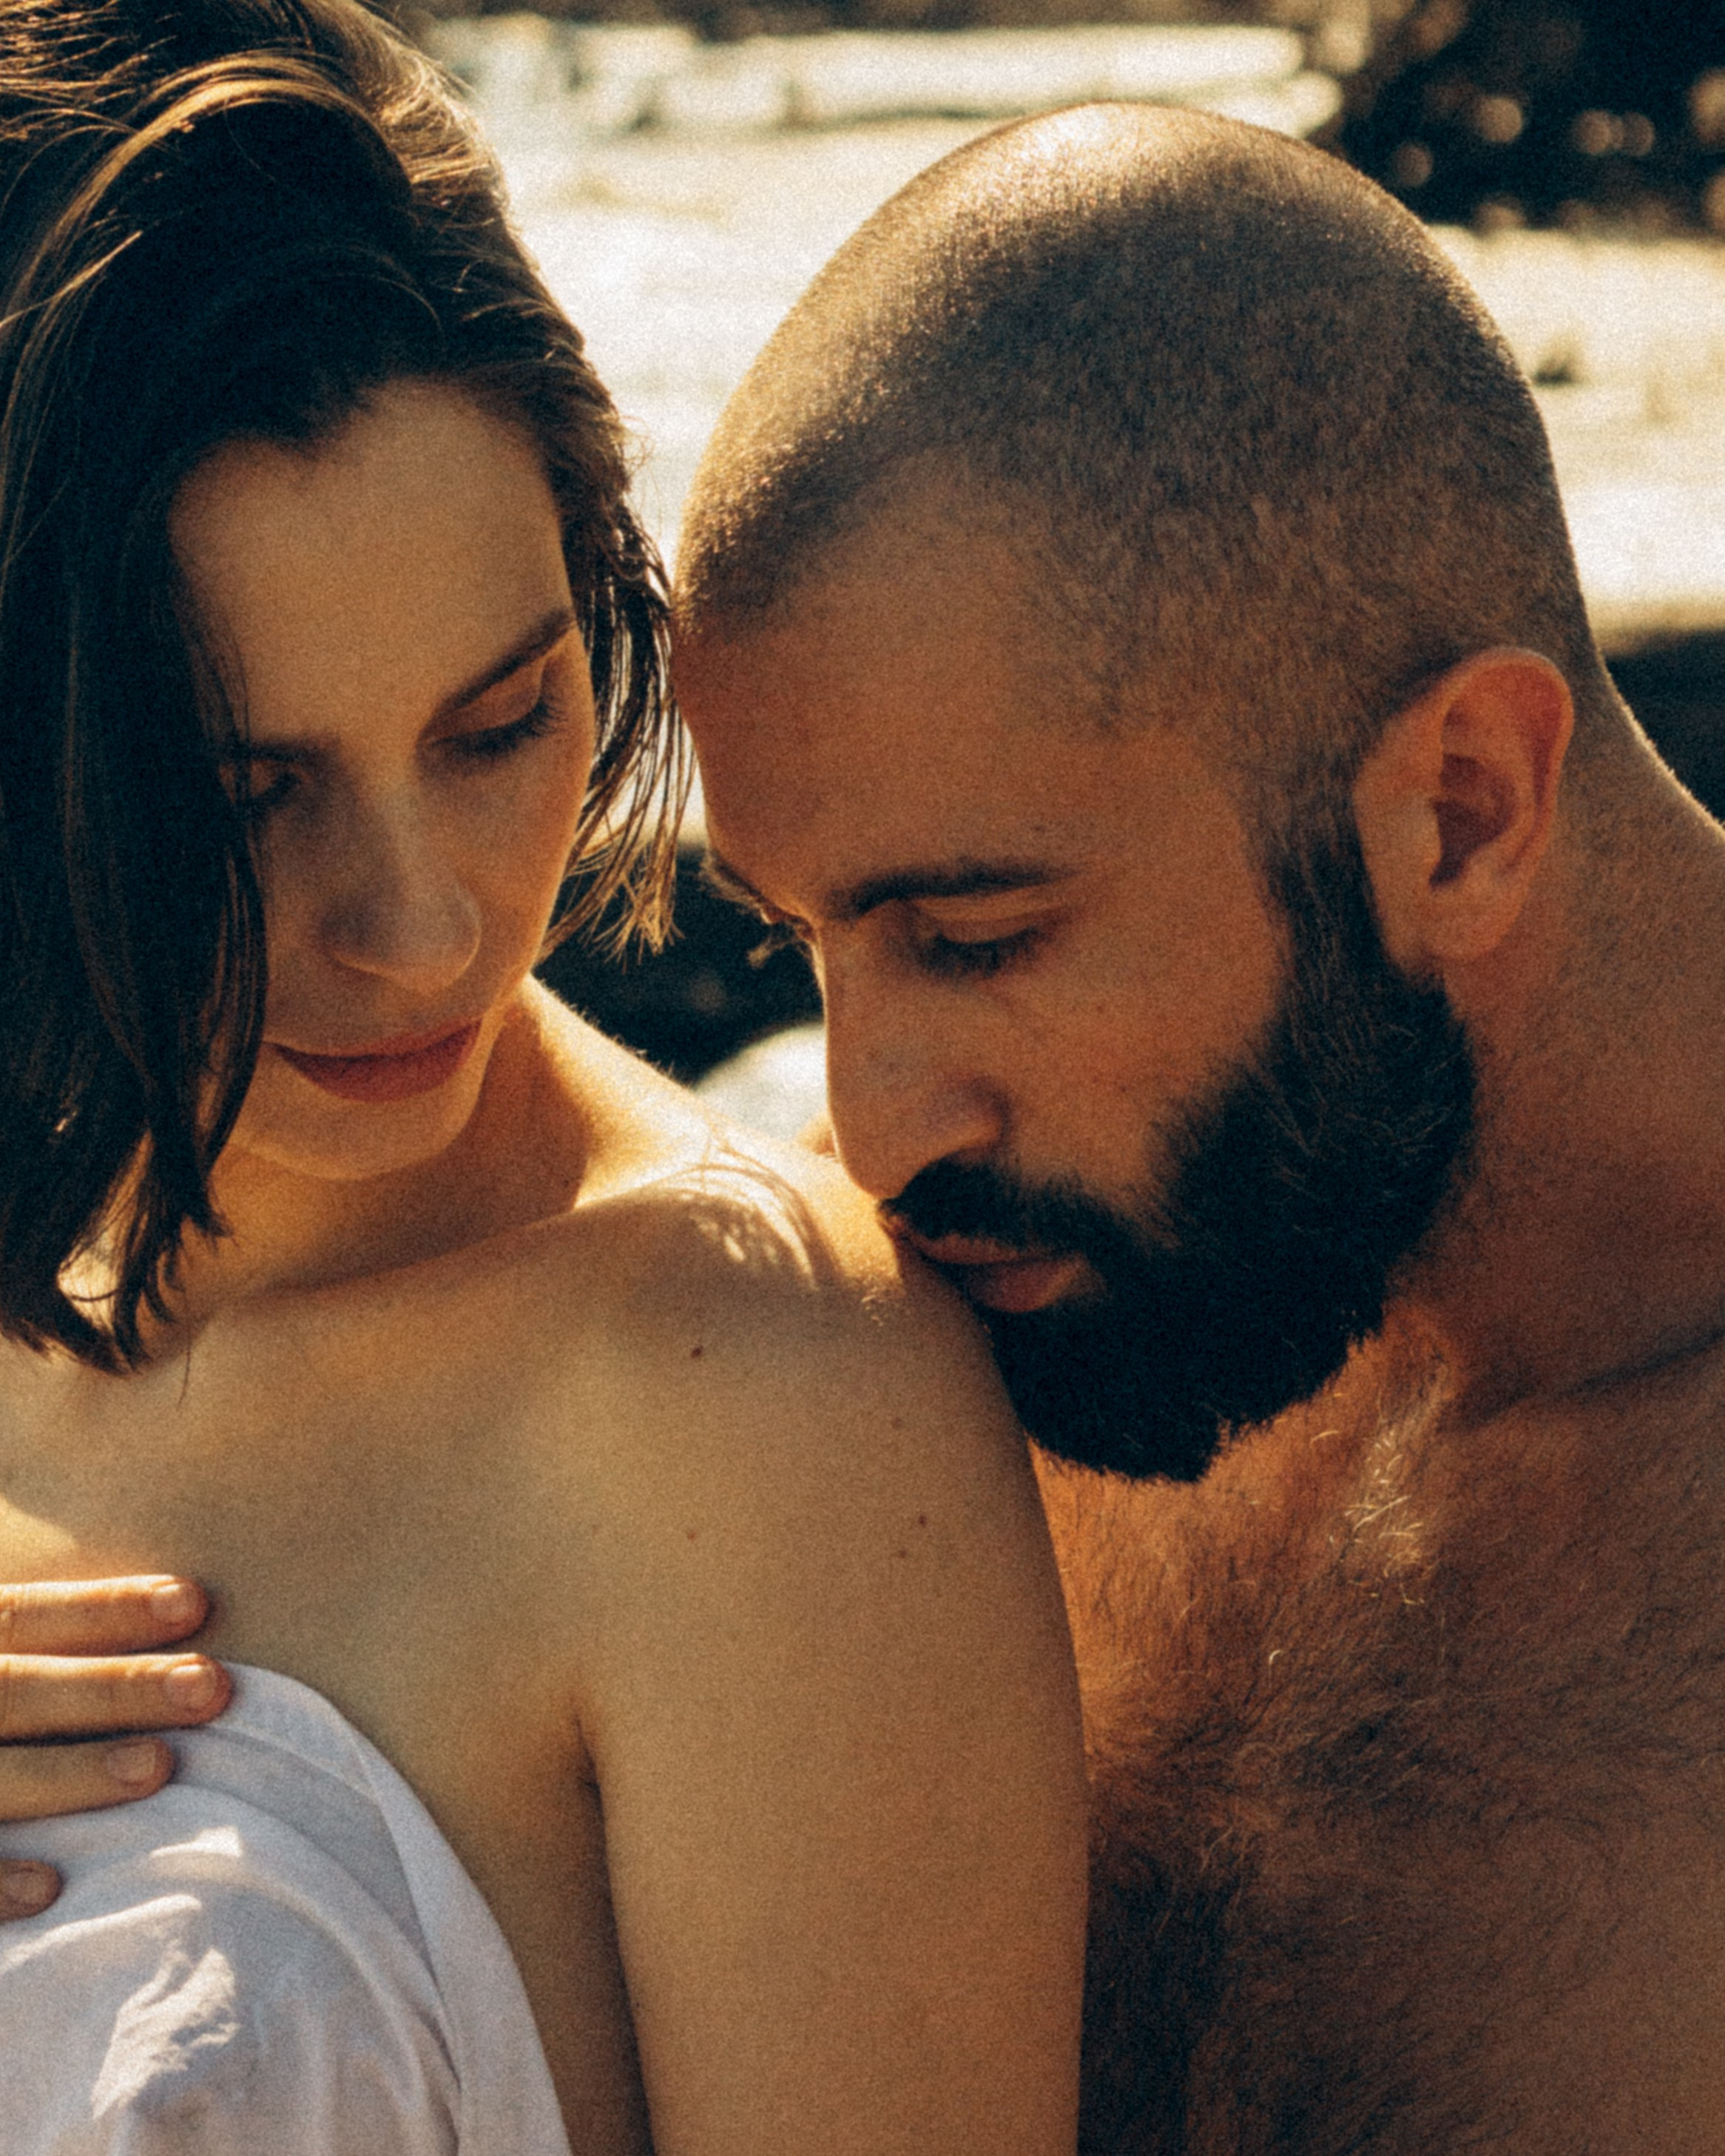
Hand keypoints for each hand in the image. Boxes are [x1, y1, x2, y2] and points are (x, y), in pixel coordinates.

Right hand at [0, 1577, 228, 1921]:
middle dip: (111, 1686)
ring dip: (65, 1776)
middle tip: (211, 1686)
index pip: (17, 1614)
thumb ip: (21, 1642)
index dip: (102, 1606)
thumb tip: (171, 1604)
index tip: (196, 1598)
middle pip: (10, 1689)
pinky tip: (54, 1886)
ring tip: (159, 1768)